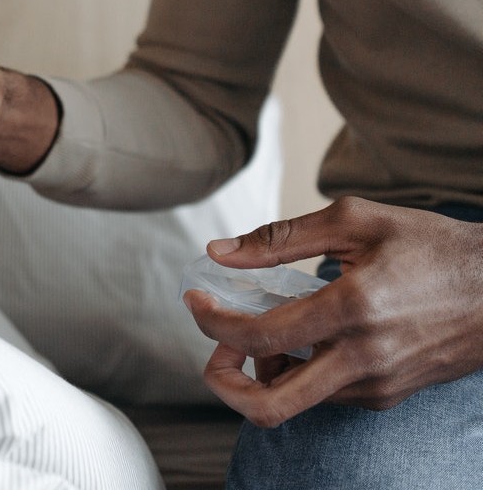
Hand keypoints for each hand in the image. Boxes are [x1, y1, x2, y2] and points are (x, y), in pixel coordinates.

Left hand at [183, 197, 482, 427]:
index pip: (259, 335)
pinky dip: (296, 371)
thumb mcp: (356, 221)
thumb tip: (219, 253)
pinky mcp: (387, 396)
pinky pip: (322, 394)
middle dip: (223, 381)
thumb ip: (280, 238)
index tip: (195, 299)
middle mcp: (363, 360)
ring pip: (293, 400)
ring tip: (266, 329)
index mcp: (353, 310)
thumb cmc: (431, 246)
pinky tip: (301, 337)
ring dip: (263, 370)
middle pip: (268, 405)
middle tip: (217, 346)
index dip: (212, 321)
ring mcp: (376, 385)